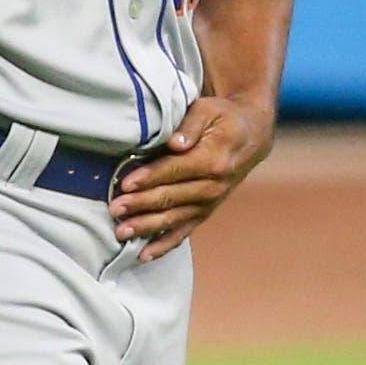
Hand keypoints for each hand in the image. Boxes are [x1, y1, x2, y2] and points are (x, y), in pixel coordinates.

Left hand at [110, 94, 272, 260]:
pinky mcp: (205, 212)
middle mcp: (213, 186)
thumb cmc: (223, 118)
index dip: (150, 178)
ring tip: (122, 231)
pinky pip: (184, 231)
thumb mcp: (209, 109)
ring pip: (174, 218)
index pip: (175, 170)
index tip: (126, 184)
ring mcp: (209, 202)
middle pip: (171, 197)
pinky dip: (164, 244)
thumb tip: (175, 143)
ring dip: (147, 226)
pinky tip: (144, 254)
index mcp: (213, 160)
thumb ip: (190, 126)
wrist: (250, 137)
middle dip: (141, 205)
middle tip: (115, 209)